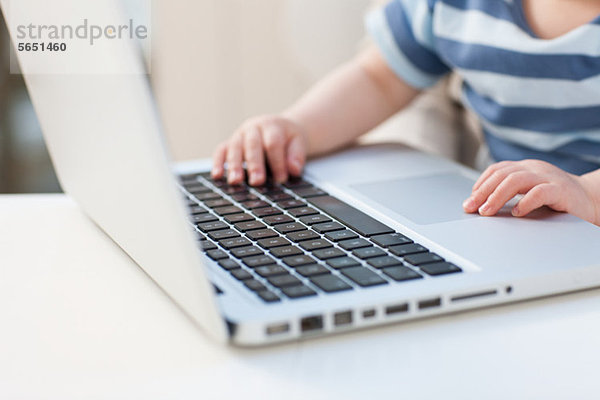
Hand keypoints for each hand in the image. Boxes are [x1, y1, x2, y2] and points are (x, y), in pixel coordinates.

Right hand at [211, 115, 307, 185]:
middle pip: (253, 145)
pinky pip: (221, 150)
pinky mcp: (230, 142)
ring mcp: (240, 134)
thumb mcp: (298, 143)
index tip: (281, 179)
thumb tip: (294, 170)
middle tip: (257, 181)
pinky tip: (217, 176)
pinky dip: (217, 162)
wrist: (280, 127)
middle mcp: (254, 128)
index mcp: (272, 126)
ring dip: (234, 165)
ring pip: (235, 147)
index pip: (273, 143)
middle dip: (255, 164)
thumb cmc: (288, 139)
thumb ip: (297, 156)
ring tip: (236, 181)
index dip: (277, 162)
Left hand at [462, 160, 596, 222]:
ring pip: (516, 179)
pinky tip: (517, 213)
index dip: (480, 184)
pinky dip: (525, 202)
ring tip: (487, 211)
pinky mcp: (561, 190)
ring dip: (497, 196)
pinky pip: (540, 192)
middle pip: (502, 174)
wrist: (592, 200)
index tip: (469, 201)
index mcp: (526, 167)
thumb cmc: (556, 200)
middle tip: (471, 208)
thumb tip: (479, 206)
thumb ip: (508, 196)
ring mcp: (548, 177)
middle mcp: (535, 168)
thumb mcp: (528, 194)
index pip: (497, 170)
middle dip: (483, 192)